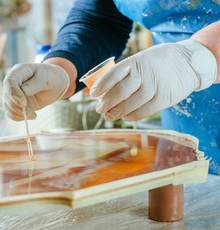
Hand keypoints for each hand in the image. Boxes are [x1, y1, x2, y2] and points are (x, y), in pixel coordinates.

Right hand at [3, 63, 68, 120]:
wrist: (55, 84)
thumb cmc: (51, 78)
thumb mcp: (47, 79)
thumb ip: (35, 84)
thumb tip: (23, 91)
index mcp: (19, 71)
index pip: (9, 82)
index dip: (14, 94)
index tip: (23, 104)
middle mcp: (12, 82)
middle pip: (7, 96)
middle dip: (18, 107)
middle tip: (32, 113)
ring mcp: (12, 93)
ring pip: (7, 106)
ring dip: (19, 113)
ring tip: (33, 115)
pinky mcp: (15, 103)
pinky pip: (11, 113)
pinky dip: (18, 117)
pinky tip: (30, 116)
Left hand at [90, 39, 216, 120]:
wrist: (190, 62)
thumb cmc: (159, 62)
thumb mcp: (142, 59)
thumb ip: (126, 72)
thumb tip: (102, 88)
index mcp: (136, 62)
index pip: (113, 74)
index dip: (102, 85)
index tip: (93, 94)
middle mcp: (145, 73)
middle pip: (120, 91)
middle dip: (107, 103)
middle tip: (99, 109)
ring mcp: (155, 86)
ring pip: (131, 103)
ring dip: (118, 112)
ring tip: (110, 115)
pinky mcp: (165, 98)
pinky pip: (145, 110)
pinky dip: (133, 116)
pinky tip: (126, 117)